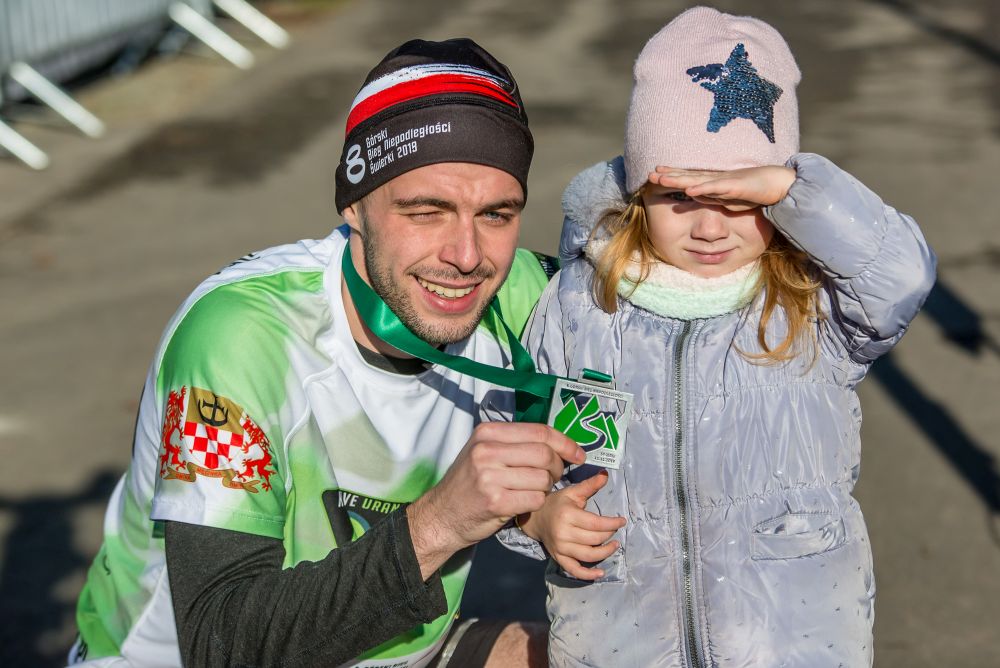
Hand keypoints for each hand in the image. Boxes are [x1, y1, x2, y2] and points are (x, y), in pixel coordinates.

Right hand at [407, 422, 584, 579]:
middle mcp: (487, 450)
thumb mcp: (483, 452)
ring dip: (547, 488)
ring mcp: (490, 476)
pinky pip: (536, 499)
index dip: (565, 443)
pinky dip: (537, 502)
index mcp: (487, 433)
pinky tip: (525, 503)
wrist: (442, 515)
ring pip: (543, 478)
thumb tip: (559, 443)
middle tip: (553, 477)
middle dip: (558, 467)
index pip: (539, 431)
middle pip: (544, 454)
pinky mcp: (496, 502)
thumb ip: (515, 443)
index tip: (578, 455)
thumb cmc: (469, 483)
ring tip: (533, 490)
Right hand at [518, 470, 625, 579]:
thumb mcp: (573, 492)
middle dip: (609, 535)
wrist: (535, 518)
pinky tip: (600, 573)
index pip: (596, 523)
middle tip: (615, 530)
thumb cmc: (557, 503)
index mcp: (568, 515)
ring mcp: (561, 548)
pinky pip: (574, 570)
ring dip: (605, 553)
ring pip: (589, 556)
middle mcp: (564, 533)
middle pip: (594, 539)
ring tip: (614, 546)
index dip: (612, 523)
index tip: (622, 521)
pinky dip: (588, 575)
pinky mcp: (559, 558)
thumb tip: (606, 474)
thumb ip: (590, 485)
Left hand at [648, 165, 795, 211]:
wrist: (780, 185)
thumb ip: (712, 197)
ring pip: (698, 181)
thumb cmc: (755, 191)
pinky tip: (689, 191)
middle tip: (650, 174)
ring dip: (679, 180)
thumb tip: (694, 197)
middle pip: (689, 177)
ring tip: (662, 179)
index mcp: (715, 182)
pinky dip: (702, 189)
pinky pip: (716, 189)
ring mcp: (725, 181)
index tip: (655, 173)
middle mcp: (717, 179)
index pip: (690, 178)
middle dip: (670, 175)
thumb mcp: (727, 198)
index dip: (673, 175)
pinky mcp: (736, 187)